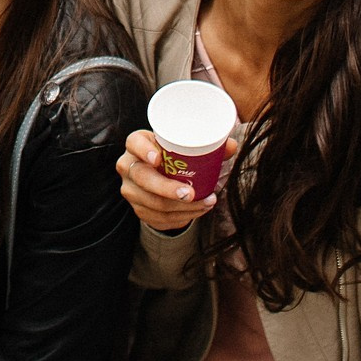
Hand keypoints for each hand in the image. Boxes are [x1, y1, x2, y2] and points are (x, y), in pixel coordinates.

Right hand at [117, 128, 233, 233]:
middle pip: (142, 178)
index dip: (144, 150)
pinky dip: (181, 217)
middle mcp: (128, 166)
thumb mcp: (184, 147)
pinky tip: (197, 211)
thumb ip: (208, 146)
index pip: (134, 143)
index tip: (158, 158)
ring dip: (182, 207)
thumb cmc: (172, 157)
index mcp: (137, 144)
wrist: (160, 177)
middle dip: (167, 188)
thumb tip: (231, 146)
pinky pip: (159, 218)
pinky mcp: (139, 210)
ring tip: (206, 203)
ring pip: (153, 202)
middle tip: (190, 193)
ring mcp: (131, 190)